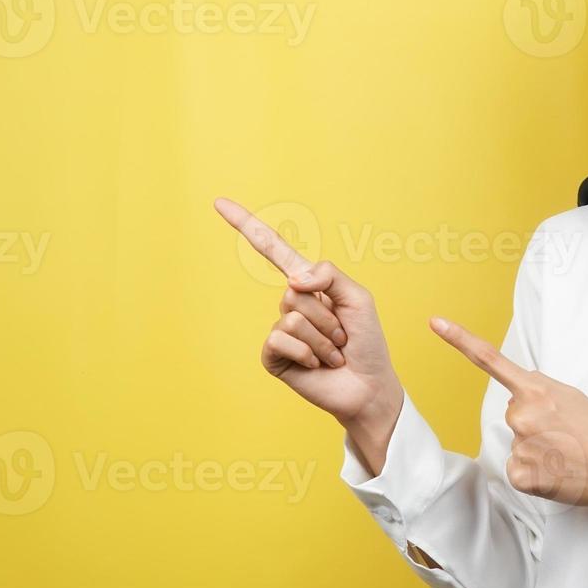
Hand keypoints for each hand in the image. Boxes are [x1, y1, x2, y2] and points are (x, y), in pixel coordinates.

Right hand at [214, 197, 404, 444]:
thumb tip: (293, 280)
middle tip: (342, 336)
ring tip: (333, 352)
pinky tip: (316, 365)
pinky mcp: (274, 356)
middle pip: (295, 291)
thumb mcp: (357, 298)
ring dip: (323, 338)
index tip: (219, 202)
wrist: (368, 385)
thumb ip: (329, 276)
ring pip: (292, 317)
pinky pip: (280, 339)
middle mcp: (291, 304)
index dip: (246, 225)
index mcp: (309, 285)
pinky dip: (307, 352)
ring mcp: (280, 330)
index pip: (273, 249)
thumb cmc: (367, 341)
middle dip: (328, 316)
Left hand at [429, 315, 587, 513]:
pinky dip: (535, 472)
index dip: (459, 339)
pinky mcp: (520, 474)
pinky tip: (557, 471)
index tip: (435, 322)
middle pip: (513, 414)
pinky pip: (518, 469)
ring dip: (537, 448)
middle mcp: (522, 415)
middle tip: (565, 433)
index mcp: (536, 389)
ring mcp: (519, 445)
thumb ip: (540, 390)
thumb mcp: (573, 396)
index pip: (489, 359)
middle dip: (534, 423)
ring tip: (567, 452)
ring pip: (517, 443)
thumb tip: (516, 399)